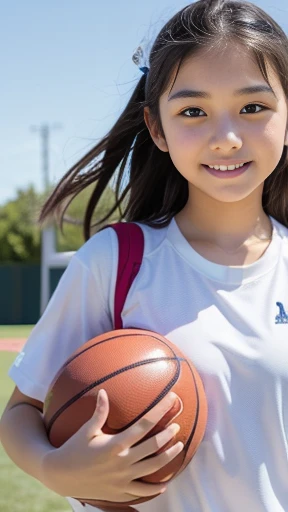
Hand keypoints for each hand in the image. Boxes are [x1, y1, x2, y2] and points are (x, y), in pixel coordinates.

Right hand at [42, 389, 182, 503]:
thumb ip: (99, 412)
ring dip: (168, 456)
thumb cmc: (73, 449)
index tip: (171, 400)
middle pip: (153, 446)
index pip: (144, 424)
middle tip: (177, 424)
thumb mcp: (86, 430)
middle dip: (168, 434)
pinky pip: (142, 491)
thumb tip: (104, 392)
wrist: (61, 477)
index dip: (160, 411)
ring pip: (153, 468)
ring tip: (179, 446)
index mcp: (116, 444)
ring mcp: (123, 478)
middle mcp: (122, 461)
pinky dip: (154, 488)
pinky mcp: (120, 492)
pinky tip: (164, 484)